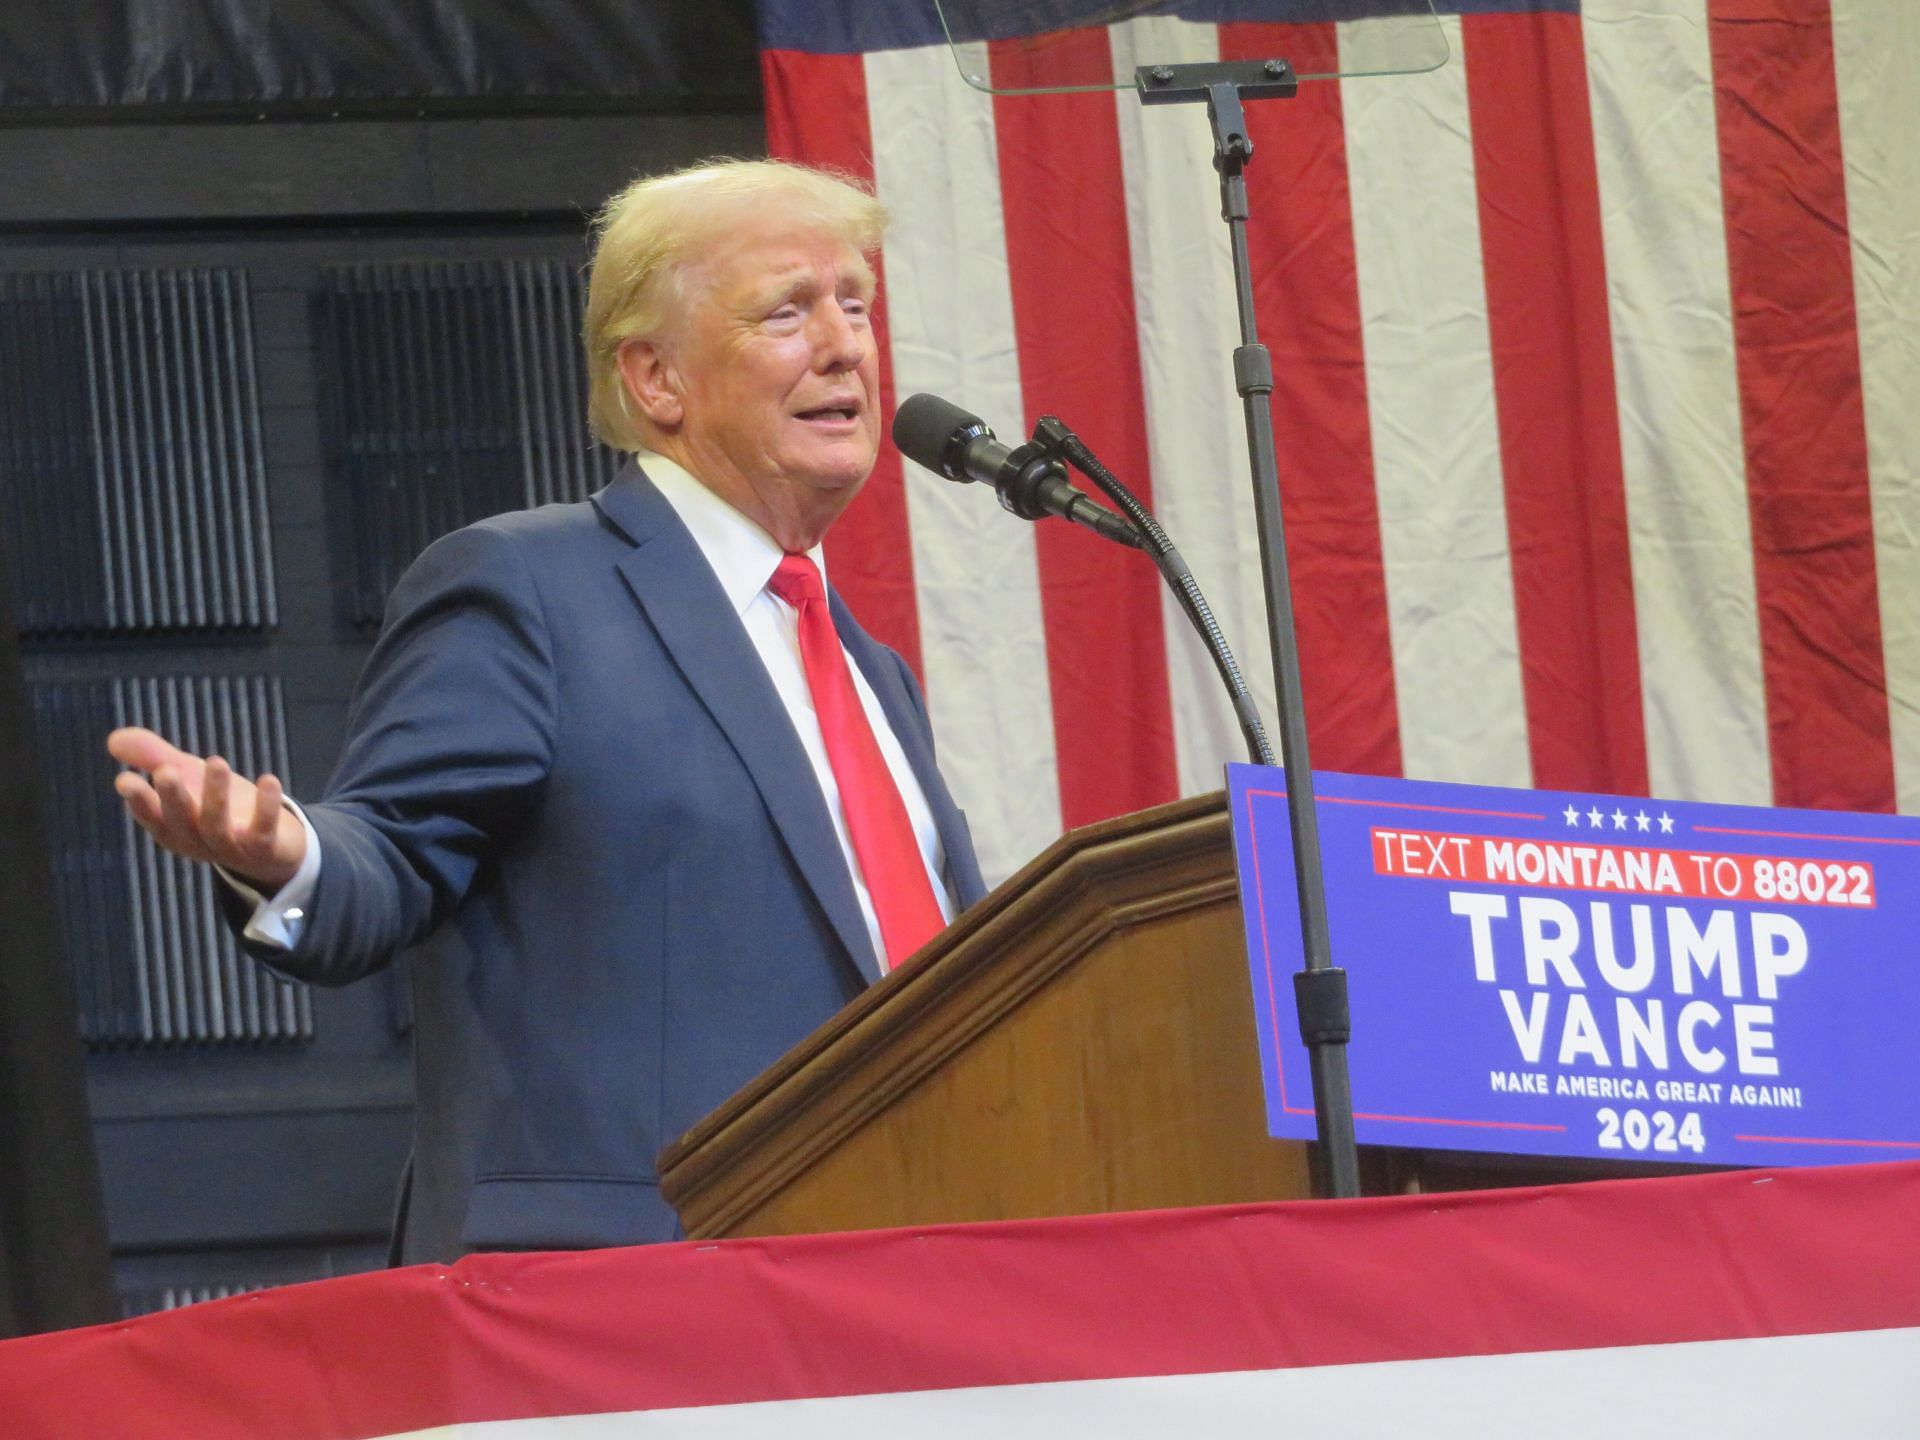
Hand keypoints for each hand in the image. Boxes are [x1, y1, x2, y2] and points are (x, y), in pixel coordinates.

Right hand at [107, 727, 306, 891]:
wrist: (272, 848)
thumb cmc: (219, 806)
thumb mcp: (186, 777)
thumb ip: (153, 757)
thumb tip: (113, 738)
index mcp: (171, 826)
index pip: (150, 815)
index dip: (138, 800)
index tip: (125, 780)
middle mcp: (196, 840)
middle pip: (180, 822)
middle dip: (172, 797)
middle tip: (166, 771)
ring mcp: (230, 848)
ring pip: (217, 826)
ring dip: (215, 796)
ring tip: (216, 761)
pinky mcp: (264, 849)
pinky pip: (263, 832)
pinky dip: (267, 807)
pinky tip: (269, 780)